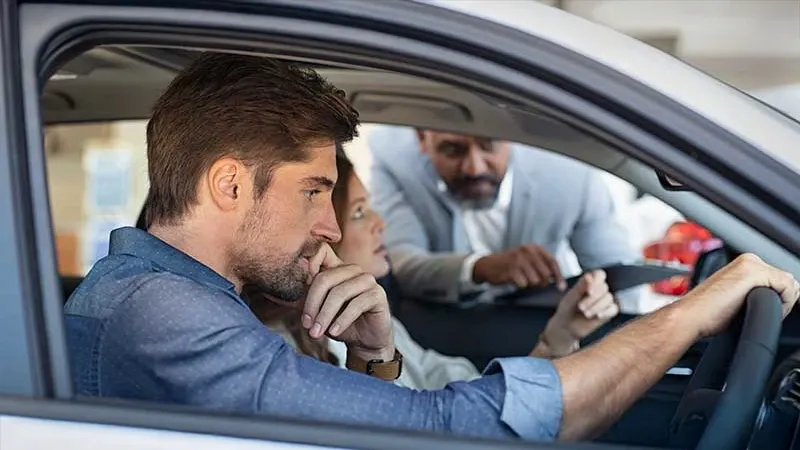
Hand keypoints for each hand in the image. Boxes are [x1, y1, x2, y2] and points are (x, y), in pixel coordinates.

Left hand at [303, 244, 393, 360]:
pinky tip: (334, 332)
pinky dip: (342, 320)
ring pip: (340, 292)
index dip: (307, 264)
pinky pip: (356, 304)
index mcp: (336, 267)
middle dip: (312, 304)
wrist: (363, 342)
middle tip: (306, 325)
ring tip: (317, 332)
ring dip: (325, 315)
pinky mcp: (378, 295)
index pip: (321, 251)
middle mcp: (353, 270)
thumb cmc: (338, 323)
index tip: (295, 291)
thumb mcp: (316, 311)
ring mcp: (367, 280)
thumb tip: (278, 292)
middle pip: (325, 278)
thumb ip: (301, 299)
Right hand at [473, 244, 565, 289]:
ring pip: (535, 281)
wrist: (489, 265)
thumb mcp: (528, 259)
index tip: (561, 288)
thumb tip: (559, 282)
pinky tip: (514, 280)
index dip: (558, 276)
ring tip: (522, 279)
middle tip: (533, 282)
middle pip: (546, 274)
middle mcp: (527, 251)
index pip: (552, 261)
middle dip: (542, 282)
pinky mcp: (510, 270)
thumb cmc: (511, 264)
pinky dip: (520, 285)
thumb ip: (543, 266)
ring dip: (530, 284)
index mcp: (534, 247)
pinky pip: (523, 284)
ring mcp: (518, 260)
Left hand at [534, 270, 618, 356]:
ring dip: (596, 306)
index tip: (588, 291)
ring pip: (609, 298)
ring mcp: (605, 300)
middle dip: (592, 298)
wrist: (567, 326)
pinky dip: (606, 311)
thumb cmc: (567, 309)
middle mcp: (599, 289)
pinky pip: (614, 308)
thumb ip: (581, 286)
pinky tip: (598, 315)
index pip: (599, 274)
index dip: (596, 281)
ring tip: (585, 313)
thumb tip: (589, 275)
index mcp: (589, 281)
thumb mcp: (571, 297)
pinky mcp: (609, 311)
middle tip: (581, 307)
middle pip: (604, 287)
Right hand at [680, 253, 799, 338]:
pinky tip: (758, 308)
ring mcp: (751, 264)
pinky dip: (782, 304)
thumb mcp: (736, 299)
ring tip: (755, 311)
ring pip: (789, 284)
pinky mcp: (754, 273)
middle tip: (756, 312)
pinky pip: (788, 288)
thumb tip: (775, 301)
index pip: (779, 280)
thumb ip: (754, 294)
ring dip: (781, 303)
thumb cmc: (707, 313)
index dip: (779, 299)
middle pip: (786, 281)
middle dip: (781, 300)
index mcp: (744, 263)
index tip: (763, 310)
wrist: (691, 316)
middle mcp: (749, 260)